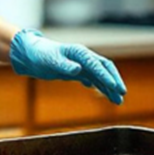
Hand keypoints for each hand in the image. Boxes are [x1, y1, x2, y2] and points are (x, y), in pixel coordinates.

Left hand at [10, 29, 126, 104]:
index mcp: (79, 53)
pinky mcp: (76, 71)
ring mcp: (81, 64)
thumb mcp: (50, 61)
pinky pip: (92, 79)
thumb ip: (64, 66)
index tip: (115, 88)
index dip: (107, 77)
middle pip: (105, 68)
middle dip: (114, 81)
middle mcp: (83, 58)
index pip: (97, 65)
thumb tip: (78, 70)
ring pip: (100, 76)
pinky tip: (103, 94)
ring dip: (109, 87)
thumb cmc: (40, 55)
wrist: (31, 54)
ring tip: (118, 101)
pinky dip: (99, 86)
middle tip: (122, 94)